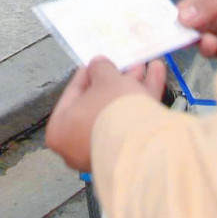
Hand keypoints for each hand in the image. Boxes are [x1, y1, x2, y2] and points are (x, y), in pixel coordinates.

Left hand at [47, 56, 168, 172]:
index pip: (73, 94)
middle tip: (125, 66)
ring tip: (147, 67)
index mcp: (60, 131)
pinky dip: (143, 101)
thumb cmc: (111, 114)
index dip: (89, 74)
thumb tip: (99, 65)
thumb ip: (100, 68)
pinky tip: (156, 78)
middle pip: (99, 104)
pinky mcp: (129, 154)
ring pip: (118, 112)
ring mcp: (105, 152)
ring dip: (133, 87)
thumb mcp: (104, 79)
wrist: (142, 146)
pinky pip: (133, 123)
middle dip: (116, 81)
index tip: (99, 63)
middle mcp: (79, 146)